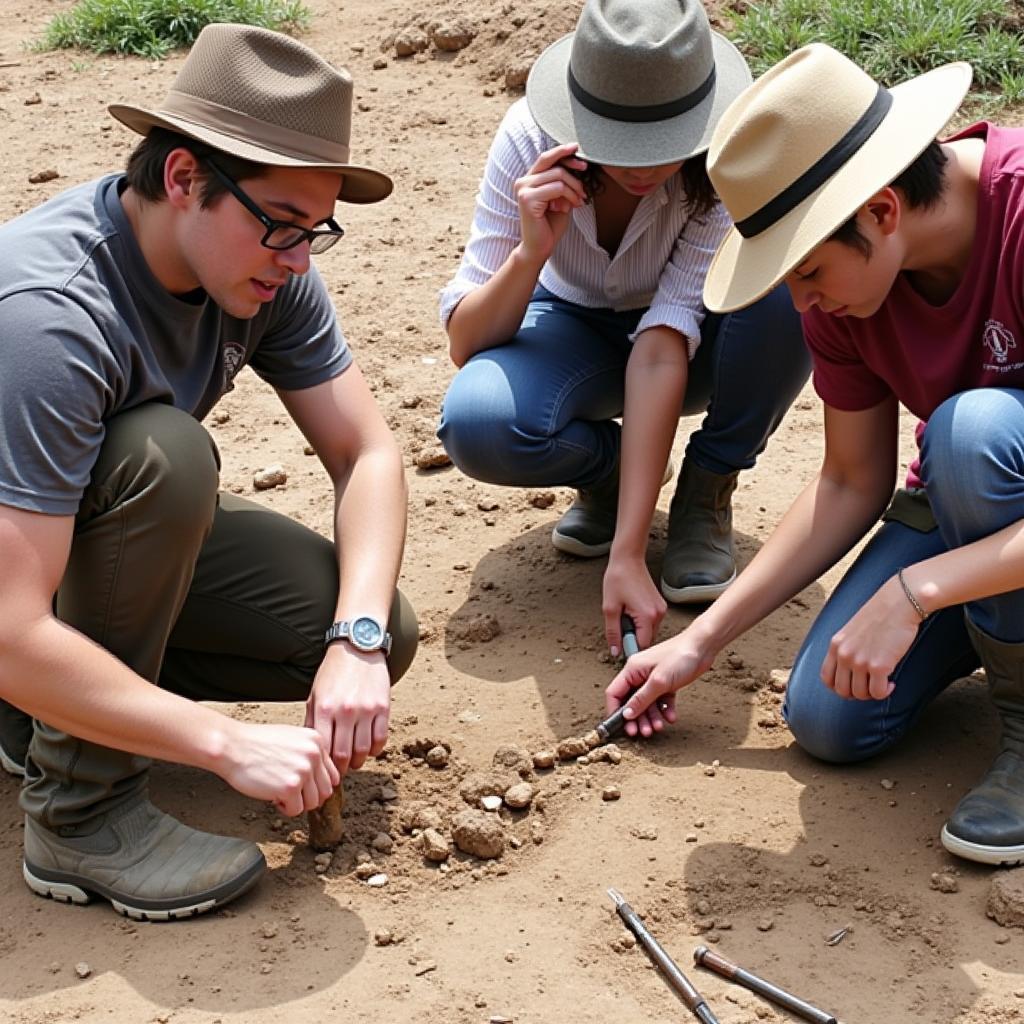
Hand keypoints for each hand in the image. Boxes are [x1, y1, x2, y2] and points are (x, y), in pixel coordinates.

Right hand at [218, 721, 339, 816]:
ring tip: (279, 793)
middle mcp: (314, 754)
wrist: (232, 746)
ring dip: (297, 803)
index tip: (304, 787)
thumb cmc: (255, 743)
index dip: (317, 784)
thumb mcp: (291, 738)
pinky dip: (285, 809)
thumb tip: (320, 777)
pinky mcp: (291, 787)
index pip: (332, 774)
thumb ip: (308, 754)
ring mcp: (304, 771)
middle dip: (308, 796)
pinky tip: (273, 797)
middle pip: (325, 790)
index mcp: (317, 741)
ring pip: (313, 802)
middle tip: (291, 793)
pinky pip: (297, 810)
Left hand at [306, 643, 390, 775]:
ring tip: (354, 762)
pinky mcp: (383, 707)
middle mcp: (345, 711)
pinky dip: (375, 750)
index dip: (324, 766)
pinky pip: (381, 739)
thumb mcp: (315, 695)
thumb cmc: (333, 673)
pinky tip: (369, 749)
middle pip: (343, 754)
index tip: (324, 771)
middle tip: (340, 772)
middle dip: (341, 768)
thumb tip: (310, 749)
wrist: (357, 648)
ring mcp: (366, 709)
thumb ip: (312, 721)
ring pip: (363, 750)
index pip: (323, 749)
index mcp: (324, 709)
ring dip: (358, 762)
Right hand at [514, 143, 587, 262]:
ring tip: (578, 201)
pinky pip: (557, 188)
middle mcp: (523, 181)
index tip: (577, 150)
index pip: (547, 158)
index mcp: (529, 179)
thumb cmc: (550, 225)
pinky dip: (569, 196)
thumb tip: (578, 165)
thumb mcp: (561, 199)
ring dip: (574, 188)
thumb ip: (564, 183)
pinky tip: (569, 208)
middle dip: (573, 169)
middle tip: (585, 184)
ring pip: (558, 175)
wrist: (539, 248)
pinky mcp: (527, 199)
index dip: (562, 152)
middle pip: (552, 162)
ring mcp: (523, 189)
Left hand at [603, 554, 666, 654]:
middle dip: (632, 637)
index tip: (619, 645)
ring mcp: (661, 609)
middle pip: (647, 639)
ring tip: (624, 614)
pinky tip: (630, 610)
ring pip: (649, 631)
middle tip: (619, 623)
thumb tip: (615, 651)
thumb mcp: (610, 608)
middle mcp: (659, 614)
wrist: (628, 559)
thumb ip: (613, 632)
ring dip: (636, 629)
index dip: (629, 647)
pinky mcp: (660, 605)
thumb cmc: (618, 579)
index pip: (642, 645)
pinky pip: (650, 622)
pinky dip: (640, 622)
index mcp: (648, 616)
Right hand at [605, 629, 715, 737]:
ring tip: (658, 727)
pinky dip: (665, 710)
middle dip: (636, 718)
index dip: (615, 711)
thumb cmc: (680, 656)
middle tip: (642, 732)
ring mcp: (653, 679)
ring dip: (651, 717)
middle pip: (631, 701)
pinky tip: (671, 717)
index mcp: (632, 670)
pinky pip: (661, 701)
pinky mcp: (666, 683)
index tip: (620, 726)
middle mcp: (640, 674)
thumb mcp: (658, 681)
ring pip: (647, 704)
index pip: (614, 693)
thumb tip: (626, 714)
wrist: (703, 647)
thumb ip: (641, 699)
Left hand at [820, 574, 920, 699]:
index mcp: (835, 645)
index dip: (839, 688)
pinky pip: (878, 693)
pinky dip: (885, 692)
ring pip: (860, 694)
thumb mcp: (852, 630)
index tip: (853, 686)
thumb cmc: (880, 614)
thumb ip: (847, 648)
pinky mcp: (879, 666)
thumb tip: (851, 670)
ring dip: (872, 693)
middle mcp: (844, 654)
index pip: (826, 678)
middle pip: (842, 690)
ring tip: (882, 683)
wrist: (899, 603)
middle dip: (857, 694)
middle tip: (870, 687)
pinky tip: (891, 683)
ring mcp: (860, 661)